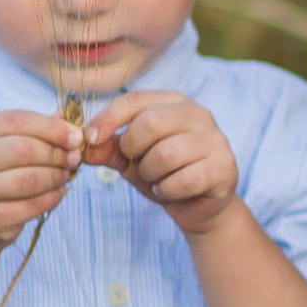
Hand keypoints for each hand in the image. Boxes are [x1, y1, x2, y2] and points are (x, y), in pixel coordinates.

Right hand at [0, 109, 78, 253]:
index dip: (50, 127)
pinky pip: (31, 206)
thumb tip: (73, 124)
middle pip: (21, 149)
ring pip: (28, 179)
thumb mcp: (4, 147)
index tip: (75, 136)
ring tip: (66, 174)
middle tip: (73, 158)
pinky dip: (52, 197)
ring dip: (55, 176)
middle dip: (55, 152)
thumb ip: (36, 132)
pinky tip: (58, 192)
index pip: (14, 120)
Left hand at [86, 88, 239, 238]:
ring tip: (155, 179)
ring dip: (150, 174)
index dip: (107, 119)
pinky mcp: (224, 167)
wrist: (198, 206)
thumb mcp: (131, 158)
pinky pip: (184, 180)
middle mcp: (198, 114)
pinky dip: (167, 191)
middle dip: (132, 150)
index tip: (90, 139)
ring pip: (166, 154)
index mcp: (173, 102)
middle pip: (150, 123)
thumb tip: (82, 145)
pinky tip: (169, 191)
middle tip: (135, 165)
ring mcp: (215, 139)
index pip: (133, 100)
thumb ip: (107, 149)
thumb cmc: (164, 174)